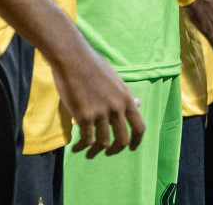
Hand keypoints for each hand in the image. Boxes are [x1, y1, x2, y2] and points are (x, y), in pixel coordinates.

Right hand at [50, 39, 145, 157]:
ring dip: (95, 151)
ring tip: (88, 153)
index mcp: (126, 98)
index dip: (137, 141)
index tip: (131, 148)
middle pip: (123, 140)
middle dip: (115, 150)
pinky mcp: (83, 116)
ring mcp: (100, 113)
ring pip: (102, 143)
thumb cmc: (94, 67)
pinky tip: (76, 146)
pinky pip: (86, 139)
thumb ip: (126, 96)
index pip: (139, 126)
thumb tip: (139, 104)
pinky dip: (82, 146)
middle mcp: (117, 108)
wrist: (73, 59)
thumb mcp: (116, 81)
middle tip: (108, 153)